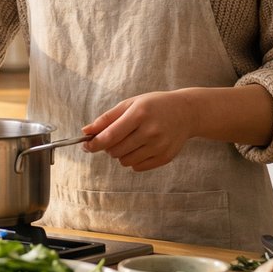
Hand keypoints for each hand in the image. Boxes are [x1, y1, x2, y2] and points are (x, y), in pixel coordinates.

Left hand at [82, 90, 196, 171]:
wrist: (186, 112)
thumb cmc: (154, 105)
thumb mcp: (130, 104)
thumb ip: (107, 118)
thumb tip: (86, 132)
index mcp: (139, 114)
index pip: (110, 136)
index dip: (95, 143)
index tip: (86, 145)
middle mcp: (150, 131)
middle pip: (116, 151)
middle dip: (109, 147)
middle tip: (115, 138)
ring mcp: (159, 146)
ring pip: (125, 161)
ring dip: (121, 154)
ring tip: (131, 141)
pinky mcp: (165, 157)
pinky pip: (137, 167)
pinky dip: (134, 160)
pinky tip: (142, 147)